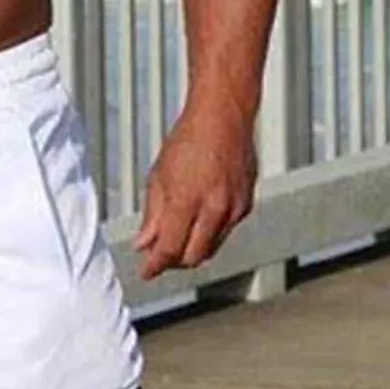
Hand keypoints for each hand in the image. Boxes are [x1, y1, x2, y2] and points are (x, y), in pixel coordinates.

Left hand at [135, 103, 257, 279]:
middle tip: (158, 258)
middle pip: (192, 257)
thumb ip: (152, 215)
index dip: (155, 266)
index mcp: (187, 201)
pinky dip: (208, 234)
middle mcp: (214, 208)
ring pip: (210, 248)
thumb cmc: (187, 141)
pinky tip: (196, 221)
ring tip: (174, 240)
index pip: (169, 249)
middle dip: (174, 262)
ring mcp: (234, 208)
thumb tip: (143, 244)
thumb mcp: (158, 177)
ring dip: (191, 250)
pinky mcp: (246, 205)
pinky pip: (224, 232)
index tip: (145, 272)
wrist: (223, 116)